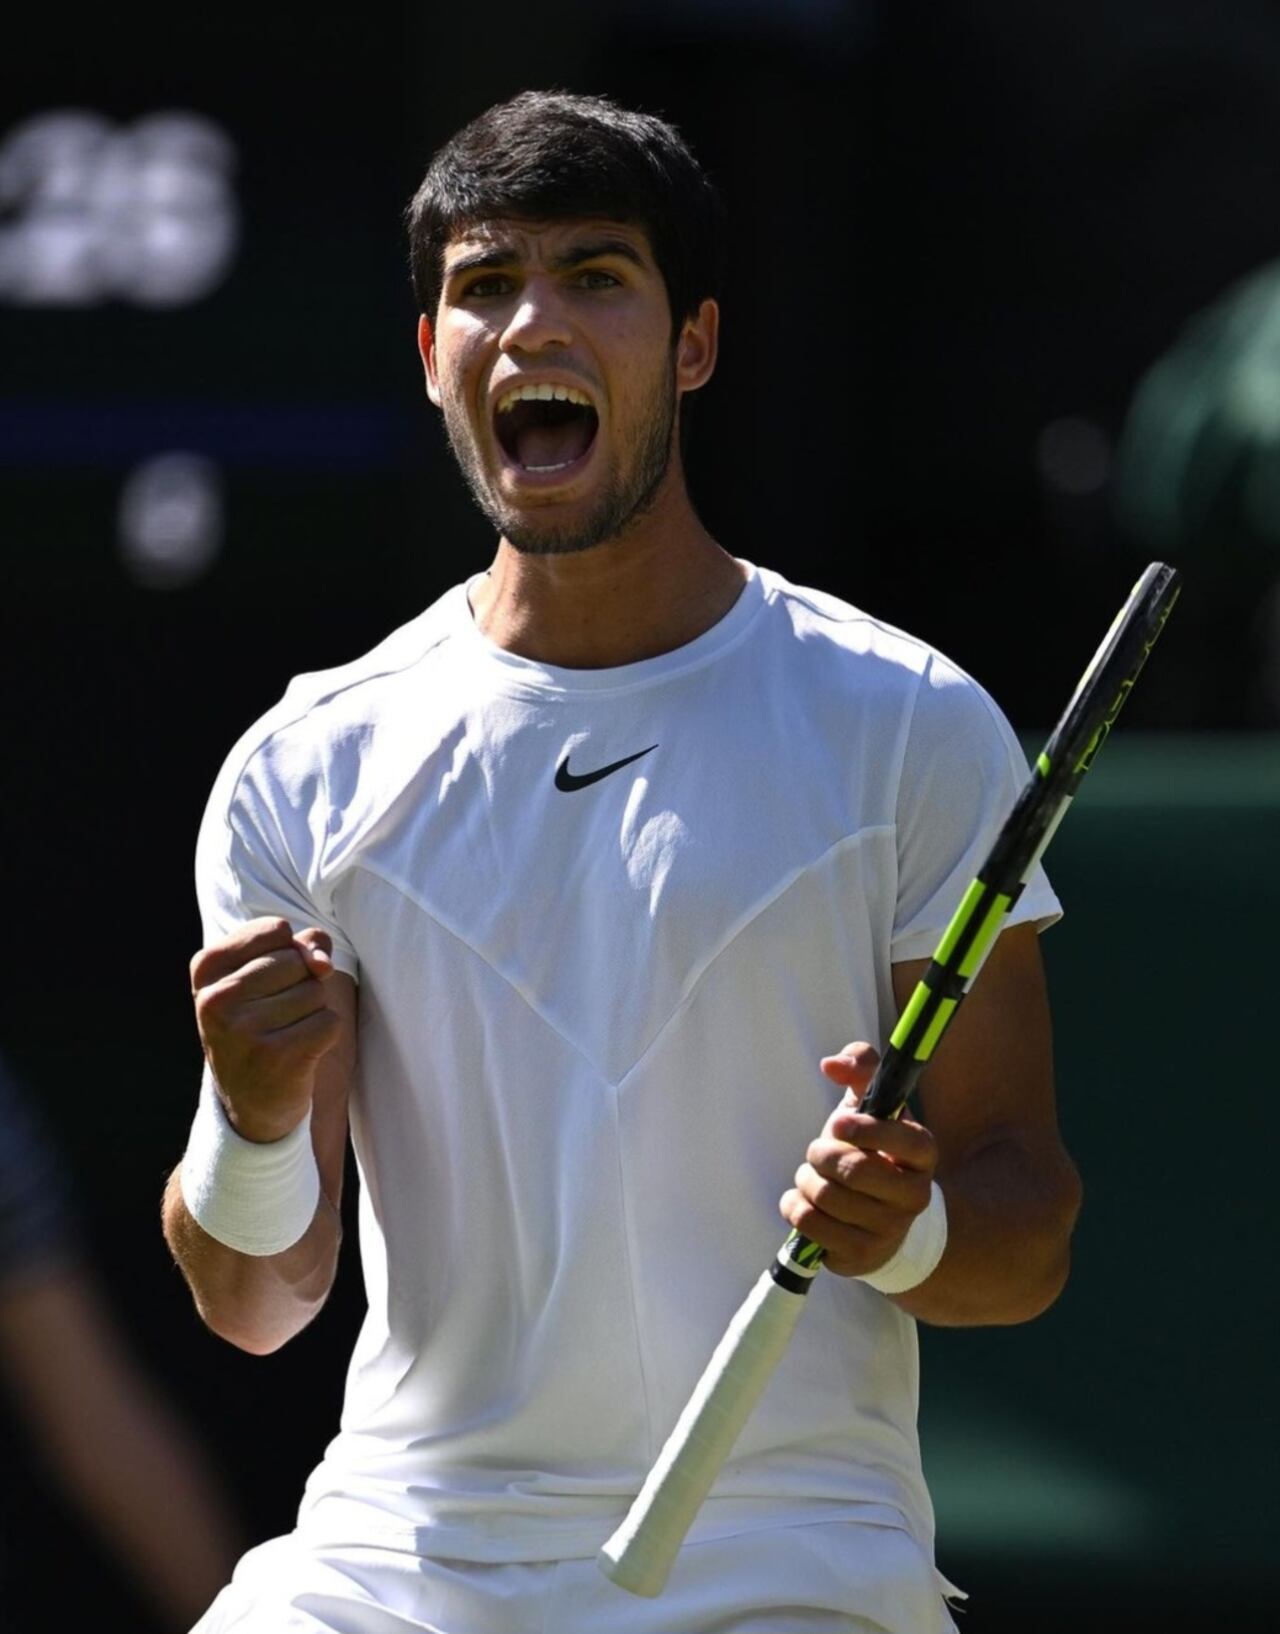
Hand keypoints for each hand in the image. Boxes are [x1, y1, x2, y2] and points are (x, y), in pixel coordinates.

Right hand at [190, 917, 341, 1142]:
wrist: (249, 1103)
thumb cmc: (260, 1023)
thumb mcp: (265, 975)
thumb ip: (301, 946)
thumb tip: (322, 963)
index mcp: (205, 969)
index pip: (277, 930)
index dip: (288, 953)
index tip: (264, 983)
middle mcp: (215, 999)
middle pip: (297, 961)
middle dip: (300, 985)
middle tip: (273, 1017)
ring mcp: (242, 1030)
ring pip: (315, 991)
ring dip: (311, 1012)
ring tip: (282, 1035)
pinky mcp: (275, 1058)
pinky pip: (329, 1021)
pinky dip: (324, 1035)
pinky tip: (297, 1053)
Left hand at [779, 1042, 937, 1277]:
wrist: (882, 1219)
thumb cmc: (871, 1150)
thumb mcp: (871, 1105)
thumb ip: (861, 1067)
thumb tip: (831, 1064)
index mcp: (923, 1152)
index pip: (901, 1140)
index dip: (864, 1131)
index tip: (836, 1125)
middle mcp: (914, 1195)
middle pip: (852, 1170)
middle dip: (820, 1154)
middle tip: (818, 1152)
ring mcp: (889, 1230)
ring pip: (826, 1197)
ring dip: (805, 1180)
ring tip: (812, 1177)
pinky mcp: (860, 1256)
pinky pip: (810, 1224)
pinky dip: (794, 1206)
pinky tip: (803, 1201)